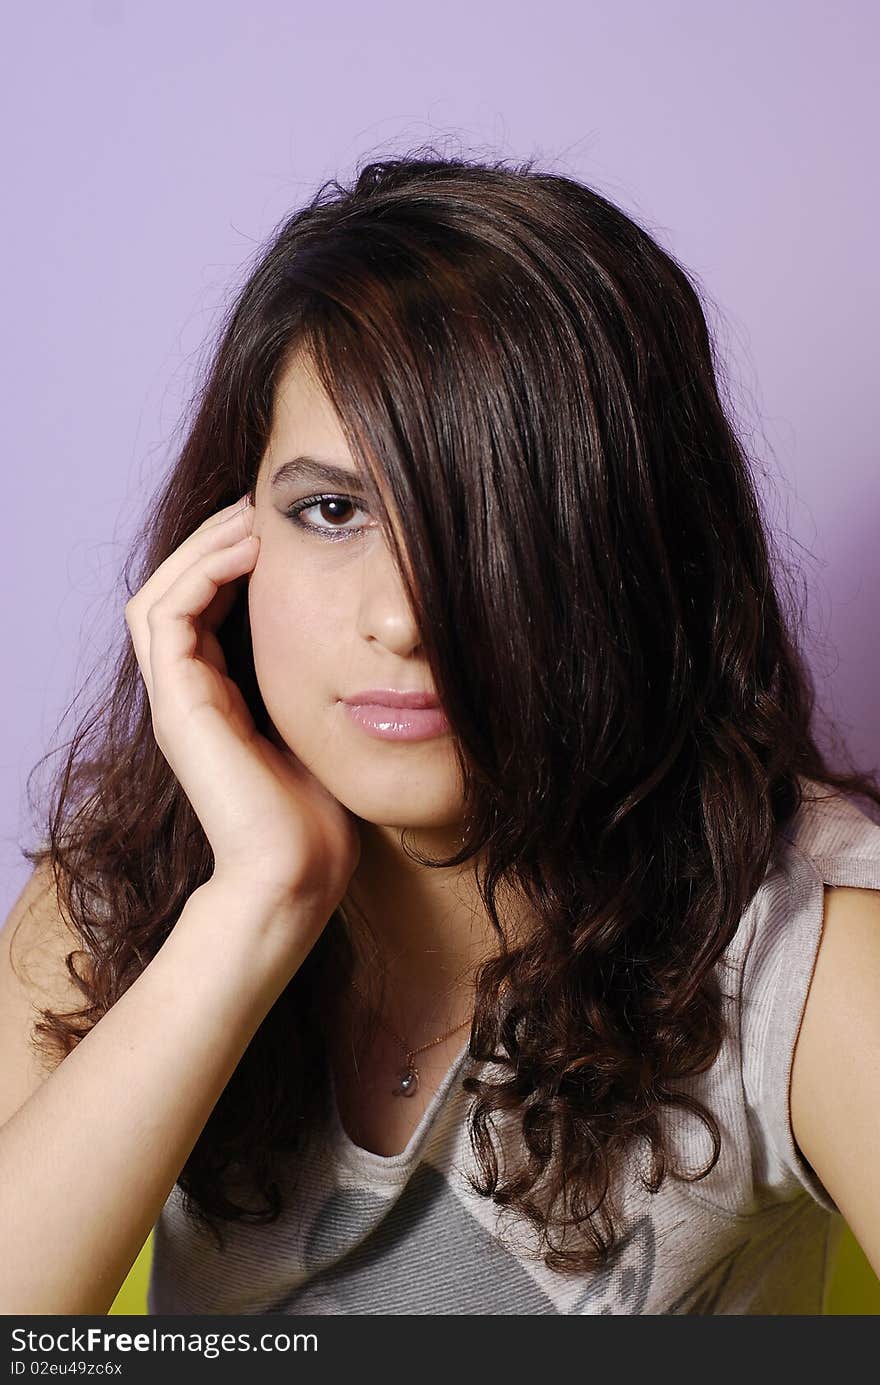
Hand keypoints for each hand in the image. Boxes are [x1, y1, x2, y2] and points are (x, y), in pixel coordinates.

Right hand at [124, 494, 360, 930]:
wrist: (298, 874)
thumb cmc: (320, 814)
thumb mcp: (323, 729)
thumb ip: (321, 686)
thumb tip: (366, 641)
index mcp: (217, 698)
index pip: (203, 608)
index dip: (231, 561)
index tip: (278, 528)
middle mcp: (188, 694)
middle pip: (174, 591)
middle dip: (213, 542)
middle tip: (258, 506)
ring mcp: (176, 699)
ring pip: (160, 593)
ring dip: (201, 548)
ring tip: (249, 519)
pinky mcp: (177, 706)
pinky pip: (168, 614)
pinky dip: (201, 574)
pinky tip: (247, 552)